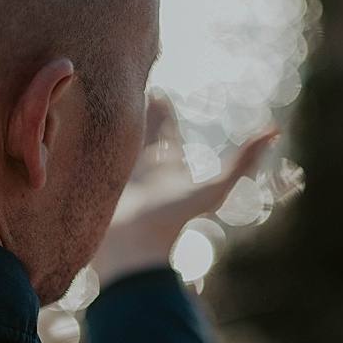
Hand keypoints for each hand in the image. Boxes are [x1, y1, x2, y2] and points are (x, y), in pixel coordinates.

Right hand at [89, 95, 279, 285]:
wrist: (131, 252)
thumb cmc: (171, 221)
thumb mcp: (213, 189)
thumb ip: (243, 162)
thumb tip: (273, 131)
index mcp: (167, 168)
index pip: (166, 132)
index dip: (163, 111)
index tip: (157, 90)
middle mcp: (141, 171)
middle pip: (138, 135)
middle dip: (135, 114)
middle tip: (129, 91)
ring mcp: (114, 179)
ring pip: (112, 145)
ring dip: (109, 126)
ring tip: (98, 106)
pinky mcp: (93, 187)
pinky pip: (87, 158)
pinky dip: (83, 144)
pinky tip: (68, 130)